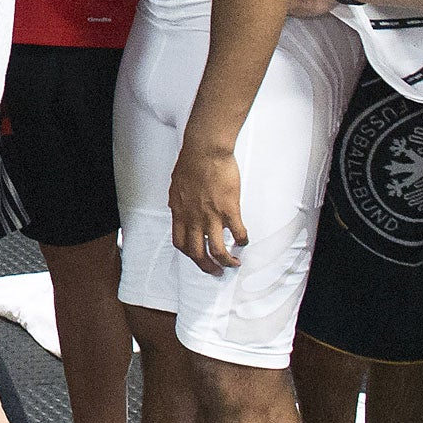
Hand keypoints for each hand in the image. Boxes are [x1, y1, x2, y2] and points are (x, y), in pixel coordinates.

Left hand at [170, 140, 245, 274]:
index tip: (197, 257)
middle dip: (207, 266)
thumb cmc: (190, 163)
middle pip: (197, 253)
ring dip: (226, 261)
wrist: (205, 151)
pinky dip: (242, 240)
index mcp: (180, 213)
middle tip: (215, 271)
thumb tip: (179, 209)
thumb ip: (179, 202)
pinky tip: (245, 241)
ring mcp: (211, 216)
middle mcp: (193, 219)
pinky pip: (238, 233)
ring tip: (234, 263)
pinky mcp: (229, 209)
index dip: (189, 254)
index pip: (180, 243)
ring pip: (217, 250)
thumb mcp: (176, 187)